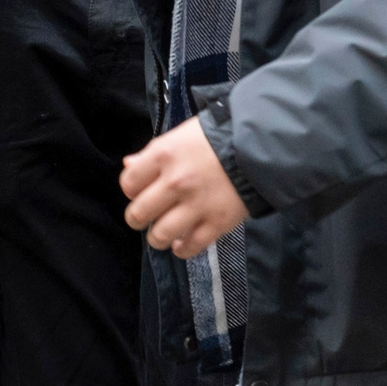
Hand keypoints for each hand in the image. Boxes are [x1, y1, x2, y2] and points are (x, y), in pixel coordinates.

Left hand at [121, 117, 248, 258]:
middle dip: (137, 218)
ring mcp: (196, 205)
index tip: (139, 191)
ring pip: (159, 235)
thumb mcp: (180, 136)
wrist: (259, 147)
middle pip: (139, 213)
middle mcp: (175, 182)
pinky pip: (191, 247)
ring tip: (162, 234)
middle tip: (144, 217)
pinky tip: (181, 243)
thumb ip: (152, 153)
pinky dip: (182, 249)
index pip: (128, 182)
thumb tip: (128, 165)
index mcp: (163, 155)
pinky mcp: (217, 223)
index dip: (131, 189)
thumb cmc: (216, 137)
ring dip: (156, 238)